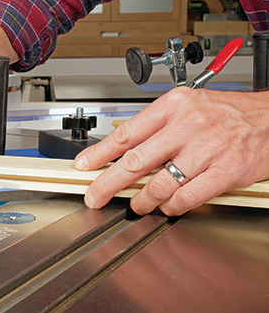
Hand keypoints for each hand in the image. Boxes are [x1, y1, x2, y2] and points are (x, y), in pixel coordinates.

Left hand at [74, 87, 268, 215]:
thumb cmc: (227, 113)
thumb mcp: (188, 106)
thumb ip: (157, 126)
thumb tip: (125, 149)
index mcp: (174, 106)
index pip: (126, 133)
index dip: (100, 153)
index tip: (85, 165)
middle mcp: (188, 126)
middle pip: (135, 160)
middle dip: (108, 183)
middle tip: (95, 196)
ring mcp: (207, 149)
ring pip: (160, 184)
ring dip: (142, 200)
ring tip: (136, 205)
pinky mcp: (225, 171)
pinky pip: (187, 197)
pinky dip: (171, 207)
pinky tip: (166, 206)